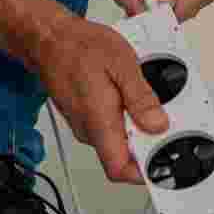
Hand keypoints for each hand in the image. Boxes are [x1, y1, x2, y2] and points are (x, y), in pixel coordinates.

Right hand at [35, 16, 169, 184]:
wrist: (49, 39)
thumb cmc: (78, 47)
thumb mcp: (122, 64)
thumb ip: (142, 98)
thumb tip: (158, 124)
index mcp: (99, 122)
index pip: (120, 170)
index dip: (145, 174)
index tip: (164, 161)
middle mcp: (88, 130)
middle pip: (123, 156)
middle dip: (146, 143)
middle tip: (162, 119)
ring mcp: (83, 125)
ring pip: (116, 140)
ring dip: (134, 128)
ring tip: (142, 99)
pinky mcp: (82, 117)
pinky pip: (107, 128)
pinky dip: (122, 118)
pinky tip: (127, 96)